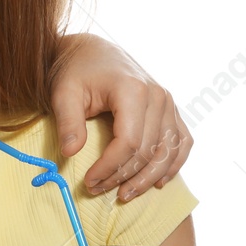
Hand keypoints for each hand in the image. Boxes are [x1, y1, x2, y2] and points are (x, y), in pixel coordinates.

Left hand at [52, 33, 191, 201]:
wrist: (91, 51)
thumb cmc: (75, 71)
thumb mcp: (63, 93)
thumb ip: (67, 122)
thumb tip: (70, 154)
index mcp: (133, 90)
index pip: (128, 143)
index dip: (109, 168)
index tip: (88, 182)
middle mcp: (158, 96)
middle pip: (148, 151)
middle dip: (122, 177)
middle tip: (97, 190)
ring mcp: (168, 102)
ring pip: (168, 151)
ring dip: (148, 178)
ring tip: (124, 194)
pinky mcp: (171, 109)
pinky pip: (182, 141)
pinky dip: (174, 163)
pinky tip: (159, 181)